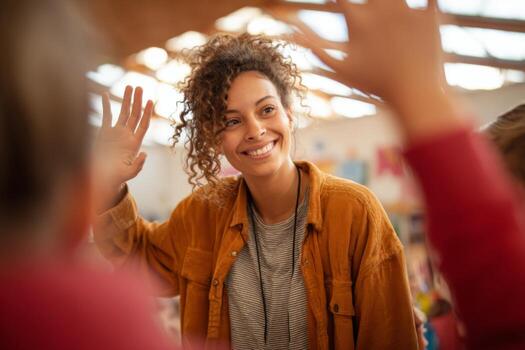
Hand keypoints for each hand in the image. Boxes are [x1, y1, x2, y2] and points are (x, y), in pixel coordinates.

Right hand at [94, 86, 152, 210]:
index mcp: (134, 143)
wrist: (102, 178)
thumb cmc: (116, 177)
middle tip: (140, 87)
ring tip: (129, 86)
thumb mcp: (129, 173)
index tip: (150, 101)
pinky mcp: (104, 133)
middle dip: (137, 101)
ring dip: (126, 100)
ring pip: (123, 113)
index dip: (146, 113)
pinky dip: (105, 105)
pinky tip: (105, 94)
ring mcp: (116, 133)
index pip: (143, 124)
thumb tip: (145, 154)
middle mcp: (126, 135)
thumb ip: (138, 165)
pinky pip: (106, 116)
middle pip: (134, 115)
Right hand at [295, 0, 443, 106]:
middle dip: (368, 1)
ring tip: (387, 15)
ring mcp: (407, 10)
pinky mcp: (430, 15)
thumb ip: (314, 48)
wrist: (413, 95)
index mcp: (357, 19)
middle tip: (368, 12)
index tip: (339, 3)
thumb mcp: (339, 69)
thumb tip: (291, 32)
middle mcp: (380, 9)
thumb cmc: (374, 84)